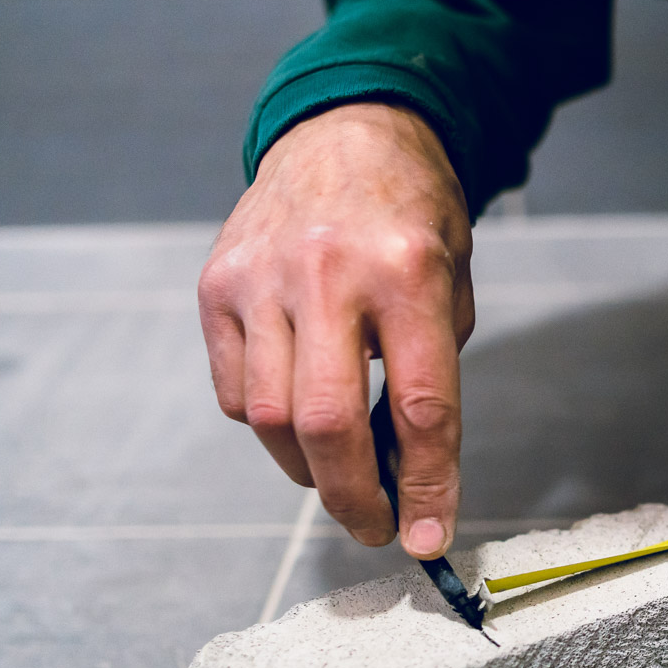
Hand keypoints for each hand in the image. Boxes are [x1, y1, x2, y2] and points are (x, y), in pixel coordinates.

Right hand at [198, 103, 473, 557]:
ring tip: (340, 475)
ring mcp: (262, 276)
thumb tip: (405, 478)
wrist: (347, 130)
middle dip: (353, 497)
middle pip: (327, 424)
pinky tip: (299, 413)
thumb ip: (429, 375)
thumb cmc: (411, 220)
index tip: (428, 537)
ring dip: (308, 470)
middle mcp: (328, 271)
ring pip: (271, 418)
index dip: (427, 486)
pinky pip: (238, 391)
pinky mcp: (216, 284)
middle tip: (376, 527)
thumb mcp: (451, 285)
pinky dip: (269, 425)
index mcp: (408, 271)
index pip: (420, 407)